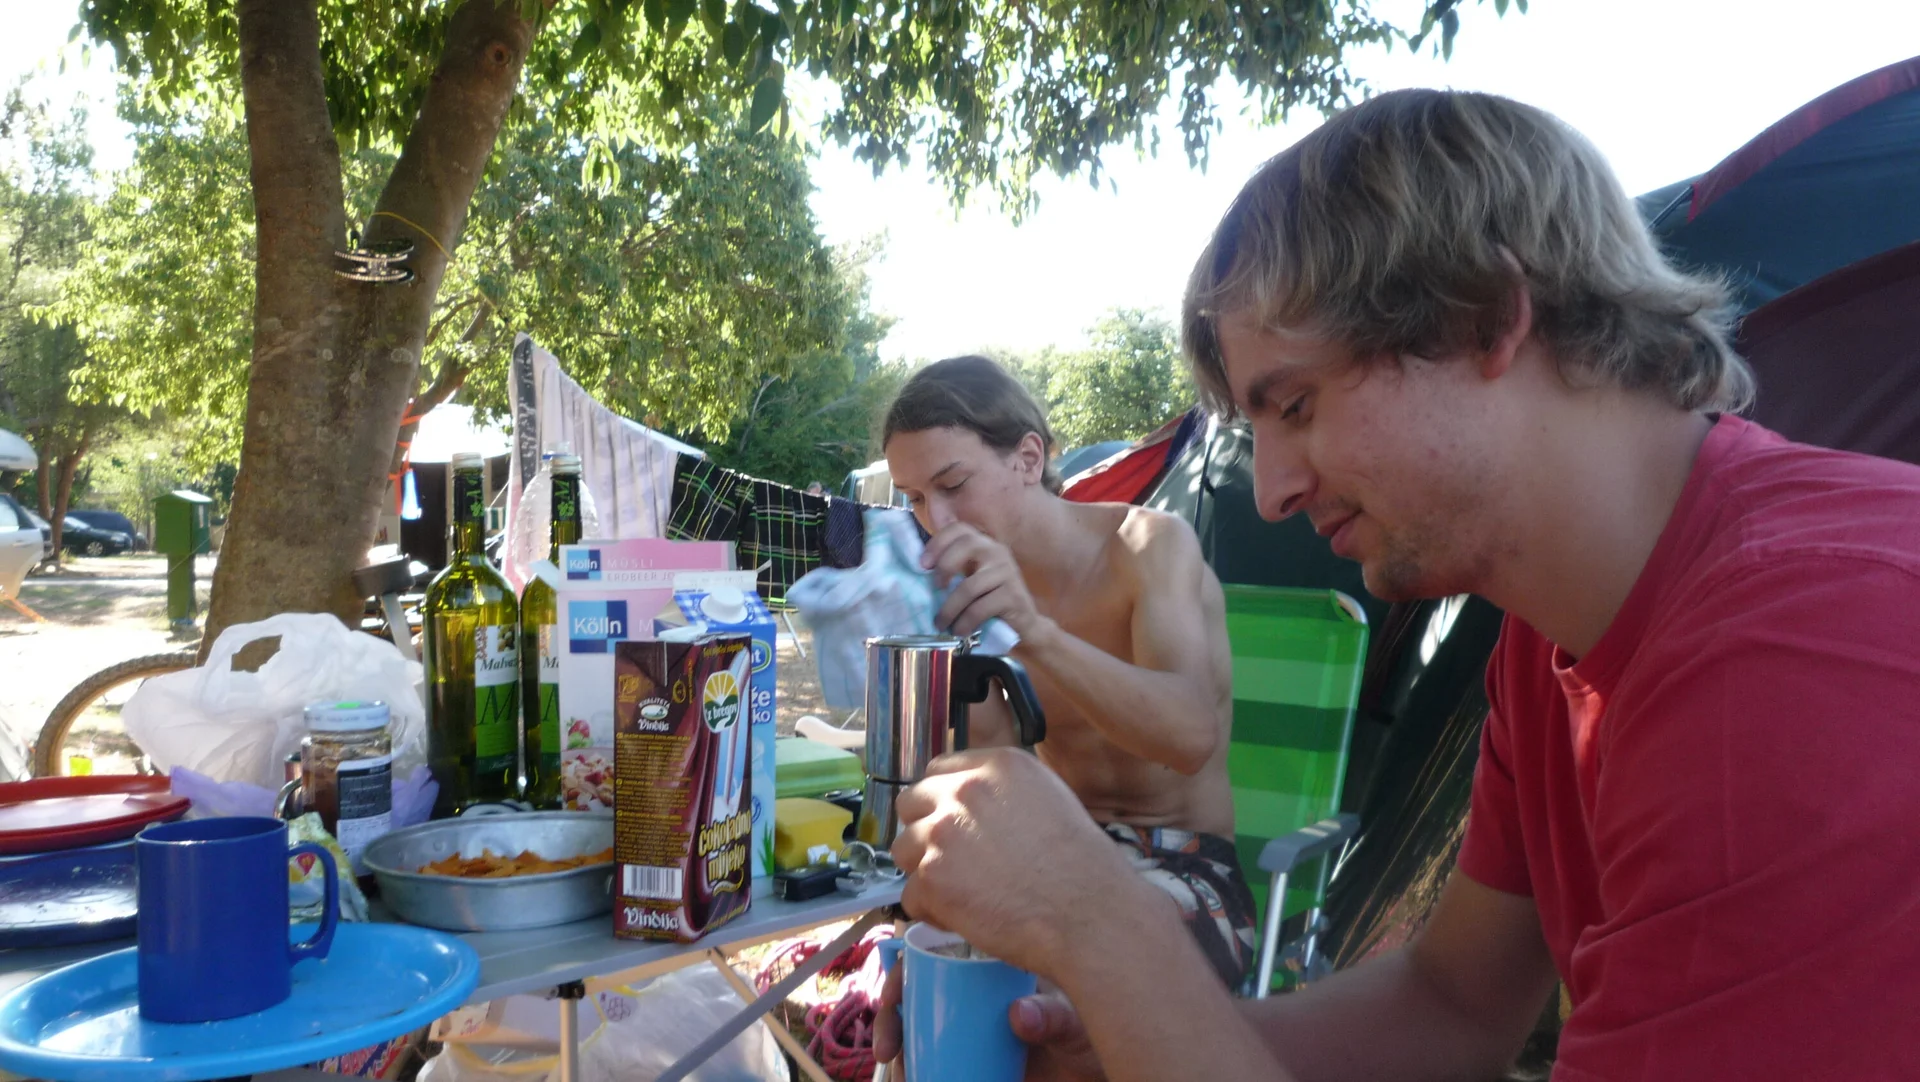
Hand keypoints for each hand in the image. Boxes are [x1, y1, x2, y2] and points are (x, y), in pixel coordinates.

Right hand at [876, 969, 1106, 1081]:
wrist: (1097, 1076)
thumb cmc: (1093, 1040)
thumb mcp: (1076, 1023)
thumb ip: (1052, 1017)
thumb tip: (1019, 1014)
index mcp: (994, 972)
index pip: (939, 959)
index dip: (907, 974)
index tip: (895, 998)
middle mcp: (976, 998)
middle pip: (919, 996)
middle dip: (893, 1017)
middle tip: (889, 1045)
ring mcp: (972, 1031)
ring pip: (921, 1031)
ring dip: (902, 1048)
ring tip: (898, 1070)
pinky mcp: (973, 1063)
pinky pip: (937, 1063)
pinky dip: (919, 1071)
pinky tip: (912, 1078)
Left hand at [889, 748, 1160, 976]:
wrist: (1088, 912)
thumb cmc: (1081, 865)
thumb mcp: (1049, 797)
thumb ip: (1002, 790)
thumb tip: (972, 801)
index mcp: (996, 765)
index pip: (938, 769)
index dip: (941, 800)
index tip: (950, 821)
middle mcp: (963, 791)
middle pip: (911, 803)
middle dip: (925, 831)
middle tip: (950, 859)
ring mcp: (942, 834)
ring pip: (903, 848)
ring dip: (924, 870)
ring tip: (961, 892)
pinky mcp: (932, 878)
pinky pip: (910, 894)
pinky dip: (932, 910)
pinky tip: (964, 916)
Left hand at [923, 523, 1047, 639]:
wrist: (1025, 626)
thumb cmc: (991, 603)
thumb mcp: (972, 579)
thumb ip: (953, 570)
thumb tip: (919, 572)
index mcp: (984, 545)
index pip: (960, 529)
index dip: (938, 542)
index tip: (923, 565)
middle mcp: (998, 552)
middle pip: (967, 545)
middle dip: (944, 567)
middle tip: (935, 589)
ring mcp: (1008, 573)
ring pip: (969, 587)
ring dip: (949, 609)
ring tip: (941, 624)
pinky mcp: (1013, 597)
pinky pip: (980, 609)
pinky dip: (964, 622)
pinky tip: (959, 631)